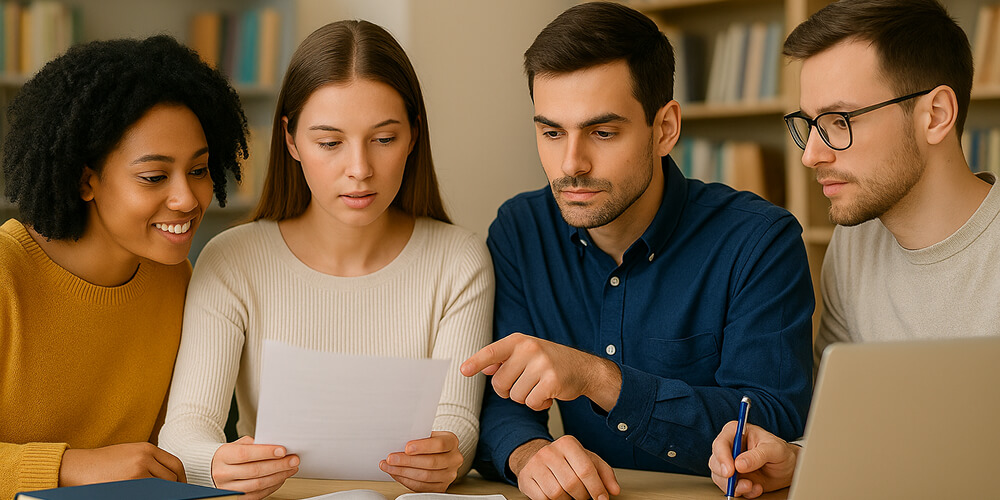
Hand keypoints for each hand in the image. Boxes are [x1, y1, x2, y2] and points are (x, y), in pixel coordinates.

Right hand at [59, 442, 185, 485]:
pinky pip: (149, 494)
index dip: (181, 479)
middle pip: (171, 478)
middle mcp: (144, 458)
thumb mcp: (130, 453)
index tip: (182, 487)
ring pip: (162, 488)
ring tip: (158, 495)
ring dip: (162, 494)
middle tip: (171, 496)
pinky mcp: (128, 486)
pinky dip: (152, 496)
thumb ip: (150, 461)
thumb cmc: (102, 462)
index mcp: (147, 448)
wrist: (77, 467)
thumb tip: (171, 478)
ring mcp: (137, 473)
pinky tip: (147, 496)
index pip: (176, 465)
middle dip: (173, 489)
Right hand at [211, 436, 299, 499]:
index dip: (266, 452)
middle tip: (293, 460)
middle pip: (254, 470)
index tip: (283, 450)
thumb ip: (254, 444)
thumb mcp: (237, 444)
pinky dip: (273, 486)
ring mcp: (229, 488)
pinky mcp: (236, 498)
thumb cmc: (229, 455)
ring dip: (279, 476)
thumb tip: (276, 446)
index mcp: (223, 456)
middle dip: (278, 465)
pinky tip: (281, 478)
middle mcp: (223, 474)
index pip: (245, 454)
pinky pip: (258, 494)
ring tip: (291, 468)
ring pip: (258, 484)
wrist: (212, 468)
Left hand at [379, 431, 463, 491]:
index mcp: (452, 442)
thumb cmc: (430, 442)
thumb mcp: (427, 434)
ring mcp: (449, 475)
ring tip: (389, 466)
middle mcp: (454, 459)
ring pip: (425, 476)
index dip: (422, 447)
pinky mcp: (441, 487)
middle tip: (391, 458)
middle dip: (407, 461)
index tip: (406, 447)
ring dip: (403, 472)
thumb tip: (397, 441)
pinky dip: (406, 480)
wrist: (439, 453)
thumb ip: (417, 437)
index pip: (440, 444)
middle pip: (431, 462)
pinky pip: (421, 487)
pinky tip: (396, 473)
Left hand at [460, 333, 621, 410]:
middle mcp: (529, 349)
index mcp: (519, 341)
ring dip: (525, 397)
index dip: (476, 362)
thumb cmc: (549, 362)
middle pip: (500, 383)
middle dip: (508, 390)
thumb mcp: (526, 354)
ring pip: (515, 396)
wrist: (584, 368)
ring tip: (539, 386)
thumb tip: (482, 367)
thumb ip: (504, 360)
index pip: (492, 351)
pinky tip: (548, 395)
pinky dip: (538, 404)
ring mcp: (541, 364)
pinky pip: (531, 403)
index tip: (463, 370)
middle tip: (524, 383)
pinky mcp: (552, 381)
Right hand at [509, 435, 619, 499]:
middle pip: (572, 483)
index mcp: (568, 444)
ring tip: (570, 496)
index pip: (585, 469)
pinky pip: (543, 499)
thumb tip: (614, 490)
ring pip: (557, 493)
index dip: (596, 488)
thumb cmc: (564, 460)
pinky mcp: (525, 478)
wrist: (534, 456)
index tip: (601, 499)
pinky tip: (556, 496)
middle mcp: (549, 452)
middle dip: (582, 496)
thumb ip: (604, 473)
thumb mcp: (587, 460)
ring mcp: (535, 465)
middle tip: (584, 497)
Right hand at [708, 422, 799, 497]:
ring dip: (734, 486)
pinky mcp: (734, 478)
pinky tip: (755, 488)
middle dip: (725, 475)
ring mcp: (730, 464)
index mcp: (735, 433)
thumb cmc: (781, 452)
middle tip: (739, 482)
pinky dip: (742, 492)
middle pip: (715, 462)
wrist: (788, 468)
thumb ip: (757, 455)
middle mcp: (729, 448)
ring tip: (751, 486)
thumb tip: (739, 464)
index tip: (730, 471)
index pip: (720, 444)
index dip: (722, 458)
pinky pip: (730, 488)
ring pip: (719, 477)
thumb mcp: (774, 449)